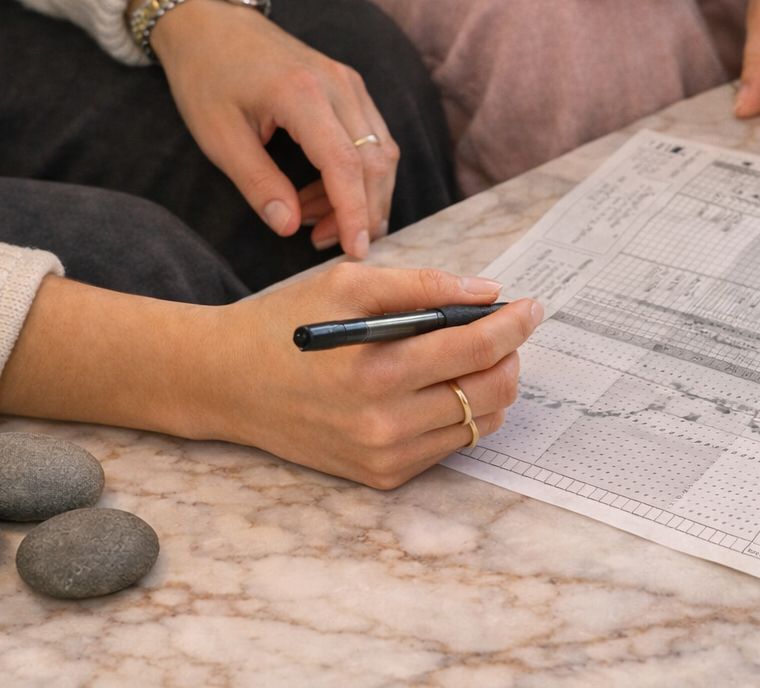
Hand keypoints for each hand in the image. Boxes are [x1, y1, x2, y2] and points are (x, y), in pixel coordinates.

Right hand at [0, 267, 543, 488]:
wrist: (228, 383)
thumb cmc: (288, 324)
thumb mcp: (347, 284)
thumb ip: (420, 285)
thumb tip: (485, 291)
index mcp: (375, 369)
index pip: (474, 350)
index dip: (513, 325)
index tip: (531, 307)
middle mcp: (382, 422)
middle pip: (488, 392)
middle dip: (509, 355)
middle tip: (507, 330)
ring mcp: (383, 456)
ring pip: (478, 423)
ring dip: (493, 386)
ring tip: (480, 355)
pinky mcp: (380, 475)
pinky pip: (449, 446)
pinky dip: (463, 415)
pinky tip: (447, 387)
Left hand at [147, 0, 398, 258]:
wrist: (210, 21)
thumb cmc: (206, 75)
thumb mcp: (218, 137)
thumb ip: (257, 184)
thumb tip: (288, 228)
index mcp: (302, 95)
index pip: (345, 165)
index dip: (354, 213)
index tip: (356, 252)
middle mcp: (338, 85)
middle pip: (375, 162)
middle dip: (361, 211)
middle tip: (324, 242)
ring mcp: (349, 82)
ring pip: (381, 152)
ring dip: (361, 195)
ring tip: (316, 221)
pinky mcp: (350, 85)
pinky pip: (372, 138)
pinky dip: (358, 173)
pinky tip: (322, 192)